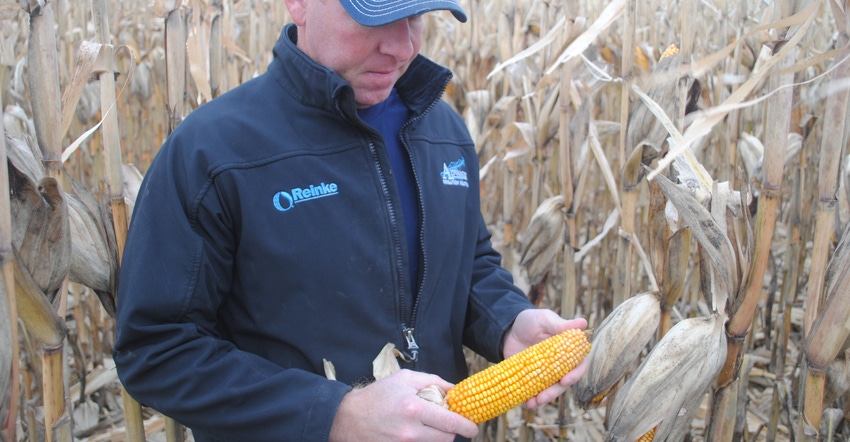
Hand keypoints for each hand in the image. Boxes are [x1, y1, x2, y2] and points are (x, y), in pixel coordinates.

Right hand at [328, 369, 478, 441]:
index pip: (451, 422)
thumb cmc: (377, 396)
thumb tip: (455, 390)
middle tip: (450, 423)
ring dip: (439, 437)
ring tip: (429, 425)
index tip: (473, 427)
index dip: (466, 426)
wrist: (348, 418)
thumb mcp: (404, 379)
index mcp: (414, 408)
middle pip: (446, 438)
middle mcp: (411, 431)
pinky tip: (419, 433)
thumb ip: (433, 382)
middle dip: (452, 432)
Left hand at [502, 309, 588, 408]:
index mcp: (569, 351)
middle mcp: (560, 365)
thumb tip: (584, 323)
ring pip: (550, 390)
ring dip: (543, 399)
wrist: (507, 330)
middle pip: (563, 383)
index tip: (565, 381)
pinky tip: (525, 403)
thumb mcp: (545, 319)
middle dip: (554, 392)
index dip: (575, 375)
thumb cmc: (531, 321)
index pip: (579, 365)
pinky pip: (534, 392)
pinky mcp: (532, 379)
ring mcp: (546, 374)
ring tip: (532, 404)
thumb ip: (561, 324)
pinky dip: (530, 398)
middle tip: (543, 397)